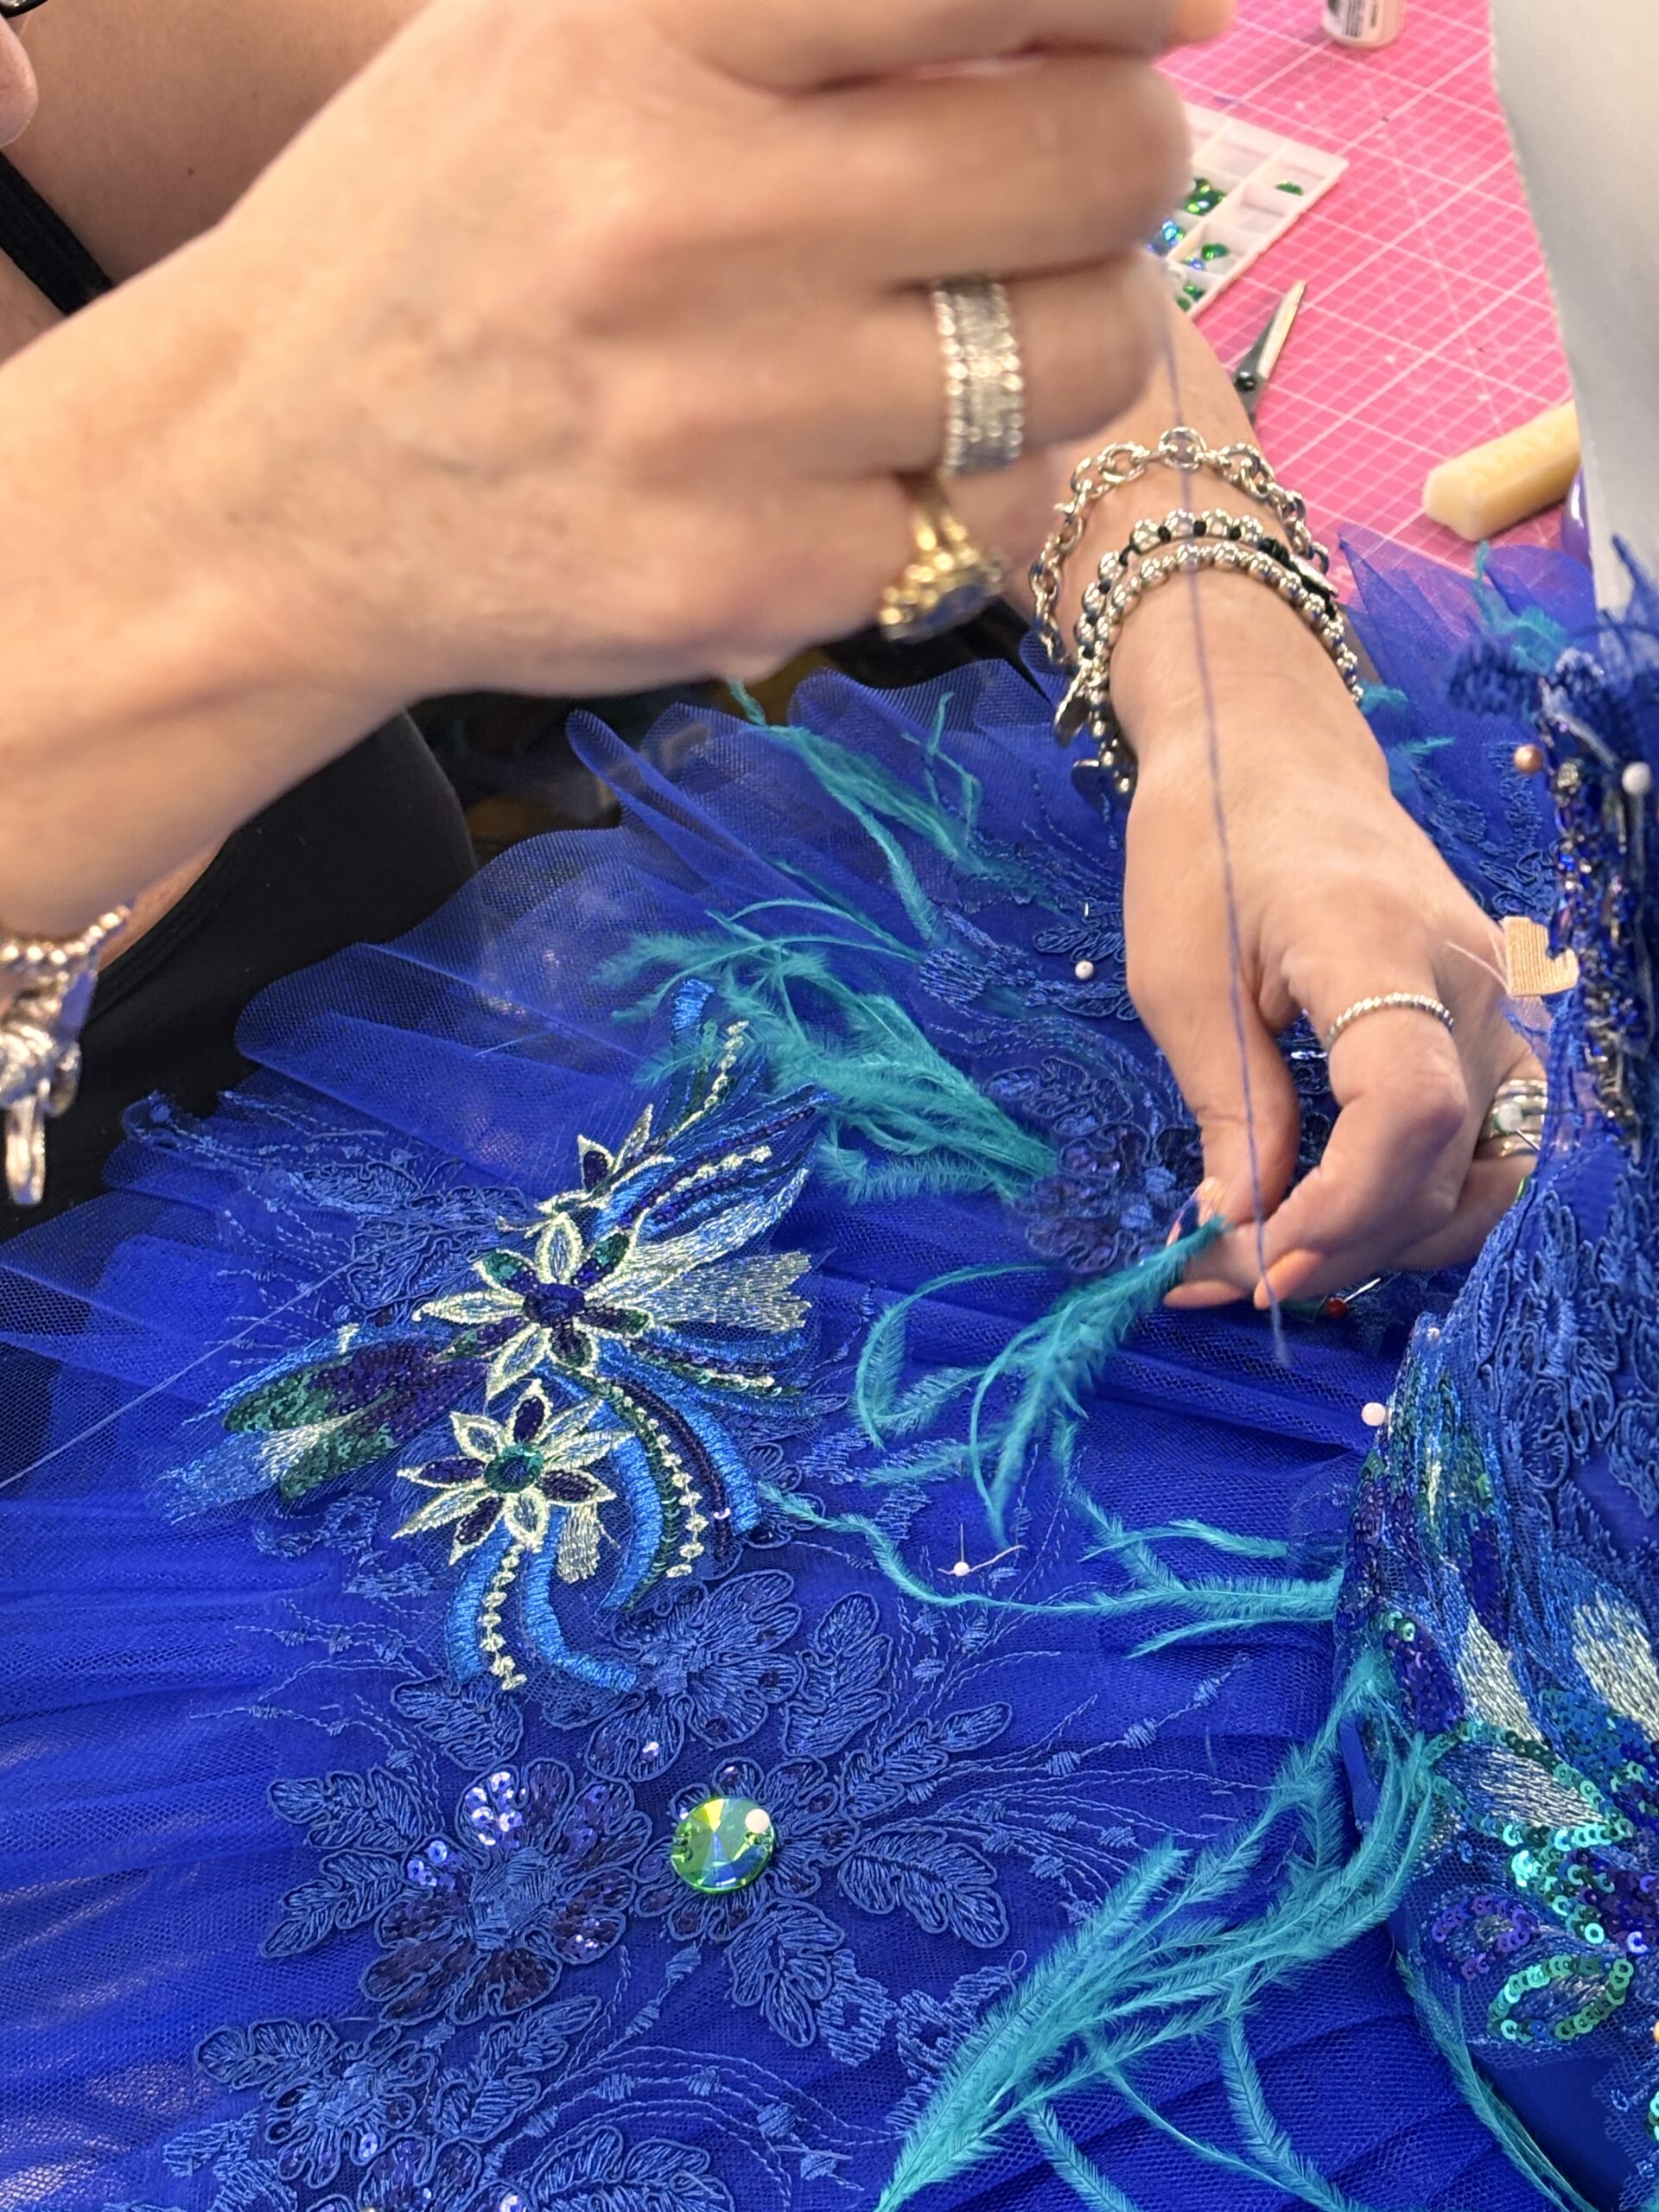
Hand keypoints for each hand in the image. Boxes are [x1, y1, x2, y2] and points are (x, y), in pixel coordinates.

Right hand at [177, 0, 1228, 710]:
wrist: (271, 481)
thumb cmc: (440, 235)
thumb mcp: (555, 35)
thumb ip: (784, 3)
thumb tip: (1068, 0)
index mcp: (644, 40)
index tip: (1181, 6)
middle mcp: (688, 223)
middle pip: (1095, 170)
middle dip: (1124, 166)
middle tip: (1073, 179)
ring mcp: (722, 426)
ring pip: (1076, 365)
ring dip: (1072, 337)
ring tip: (978, 325)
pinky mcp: (747, 588)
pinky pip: (969, 523)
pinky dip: (945, 492)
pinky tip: (843, 465)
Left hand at [1121, 651, 1540, 1308]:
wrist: (1269, 755)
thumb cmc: (1205, 845)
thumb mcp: (1178, 982)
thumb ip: (1229, 1107)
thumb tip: (1239, 1227)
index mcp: (1374, 941)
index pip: (1410, 1107)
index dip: (1344, 1208)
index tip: (1259, 1262)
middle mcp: (1467, 975)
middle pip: (1452, 1164)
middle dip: (1344, 1245)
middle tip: (1230, 1275)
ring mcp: (1495, 999)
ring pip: (1489, 1173)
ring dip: (1391, 1238)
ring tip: (1280, 1249)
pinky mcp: (1490, 1021)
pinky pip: (1484, 1144)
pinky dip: (1417, 1200)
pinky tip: (1334, 1217)